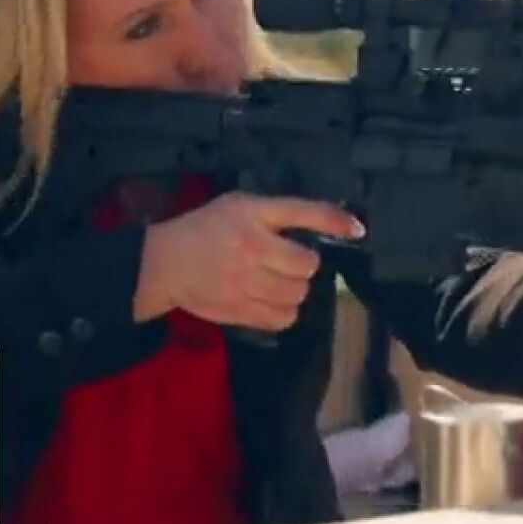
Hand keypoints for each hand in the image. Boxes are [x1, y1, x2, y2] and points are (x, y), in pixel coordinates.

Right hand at [133, 192, 364, 330]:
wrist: (164, 263)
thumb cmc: (205, 228)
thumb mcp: (238, 206)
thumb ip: (275, 214)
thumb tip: (324, 225)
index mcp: (252, 213)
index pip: (303, 212)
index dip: (335, 220)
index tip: (357, 229)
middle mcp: (253, 246)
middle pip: (307, 264)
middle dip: (304, 264)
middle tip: (289, 263)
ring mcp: (246, 281)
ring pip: (298, 293)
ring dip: (295, 289)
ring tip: (279, 282)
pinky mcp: (240, 310)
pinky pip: (283, 318)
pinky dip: (285, 312)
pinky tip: (273, 302)